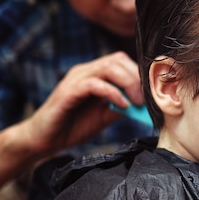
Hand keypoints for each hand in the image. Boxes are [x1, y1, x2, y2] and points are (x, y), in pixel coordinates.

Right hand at [23, 52, 142, 156]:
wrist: (46, 140)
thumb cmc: (75, 125)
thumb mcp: (106, 114)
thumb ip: (123, 106)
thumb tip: (146, 103)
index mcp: (94, 74)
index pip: (121, 61)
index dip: (139, 73)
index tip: (151, 91)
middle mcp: (85, 71)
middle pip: (117, 59)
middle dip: (136, 77)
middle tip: (146, 98)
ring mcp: (75, 80)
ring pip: (108, 67)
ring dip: (128, 83)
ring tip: (136, 102)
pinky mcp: (68, 92)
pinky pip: (94, 84)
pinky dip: (112, 92)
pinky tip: (122, 105)